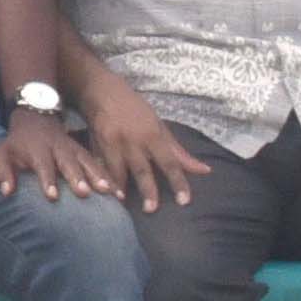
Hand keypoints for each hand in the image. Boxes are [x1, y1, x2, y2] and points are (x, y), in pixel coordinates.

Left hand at [0, 110, 113, 198]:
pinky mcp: (85, 152)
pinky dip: (110, 178)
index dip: (47, 180)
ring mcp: (74, 150)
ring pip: (88, 163)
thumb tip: (6, 192)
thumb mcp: (3, 154)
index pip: (43, 166)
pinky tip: (119, 194)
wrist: (36, 117)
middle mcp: (58, 149)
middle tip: (85, 193)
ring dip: (99, 177)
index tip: (53, 196)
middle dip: (77, 178)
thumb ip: (2, 172)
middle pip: (69, 163)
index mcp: (37, 150)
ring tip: (109, 193)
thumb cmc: (18, 144)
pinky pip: (100, 165)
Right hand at [82, 86, 209, 211]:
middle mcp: (133, 140)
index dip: (178, 182)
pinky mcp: (95, 145)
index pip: (170, 162)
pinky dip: (102, 179)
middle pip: (142, 169)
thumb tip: (205, 171)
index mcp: (152, 135)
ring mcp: (112, 143)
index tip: (184, 201)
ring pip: (117, 170)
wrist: (101, 91)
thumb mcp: (159, 126)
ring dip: (120, 187)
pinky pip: (100, 166)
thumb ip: (178, 152)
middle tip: (151, 210)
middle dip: (148, 190)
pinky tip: (104, 191)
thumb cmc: (134, 109)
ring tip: (122, 203)